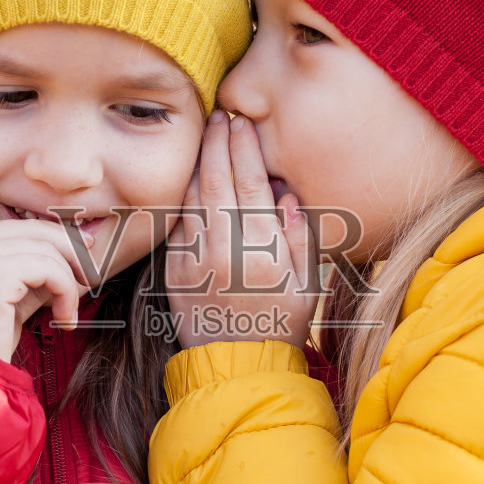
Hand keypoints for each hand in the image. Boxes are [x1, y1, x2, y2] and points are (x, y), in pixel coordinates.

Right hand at [0, 220, 93, 361]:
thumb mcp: (11, 299)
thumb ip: (32, 273)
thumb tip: (73, 253)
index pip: (17, 227)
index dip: (54, 235)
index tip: (83, 249)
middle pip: (32, 230)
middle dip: (69, 250)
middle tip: (90, 275)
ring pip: (44, 250)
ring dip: (68, 283)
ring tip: (67, 314)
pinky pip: (47, 269)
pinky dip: (65, 292)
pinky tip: (64, 319)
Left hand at [166, 111, 317, 348]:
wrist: (239, 367)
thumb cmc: (282, 325)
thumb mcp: (308, 285)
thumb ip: (301, 239)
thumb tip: (287, 196)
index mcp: (262, 251)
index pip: (250, 184)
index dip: (244, 148)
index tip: (241, 122)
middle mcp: (225, 251)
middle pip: (216, 181)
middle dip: (217, 143)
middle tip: (219, 115)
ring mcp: (195, 261)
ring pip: (191, 198)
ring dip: (196, 163)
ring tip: (203, 136)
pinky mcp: (174, 272)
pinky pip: (176, 225)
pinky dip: (182, 198)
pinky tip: (188, 178)